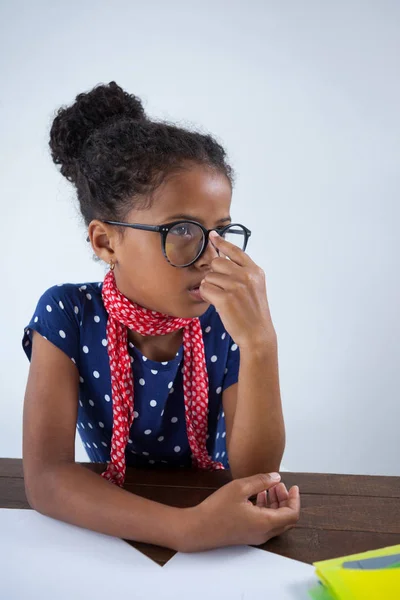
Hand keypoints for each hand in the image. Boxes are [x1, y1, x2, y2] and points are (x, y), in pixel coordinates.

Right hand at [178, 473, 299, 551]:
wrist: (198, 529)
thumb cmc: (218, 508)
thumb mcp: (239, 488)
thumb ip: (261, 481)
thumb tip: (277, 478)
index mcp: (265, 522)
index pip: (292, 514)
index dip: (295, 499)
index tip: (292, 486)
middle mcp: (264, 533)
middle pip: (286, 519)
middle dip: (286, 500)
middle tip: (278, 484)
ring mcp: (256, 536)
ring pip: (276, 521)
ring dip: (276, 504)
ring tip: (268, 487)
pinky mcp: (248, 536)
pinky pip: (266, 524)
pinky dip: (267, 510)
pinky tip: (257, 497)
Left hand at [199, 231, 274, 348]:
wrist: (257, 334)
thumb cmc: (253, 313)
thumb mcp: (255, 288)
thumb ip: (242, 274)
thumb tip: (219, 262)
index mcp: (255, 271)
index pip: (235, 250)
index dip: (221, 242)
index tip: (212, 235)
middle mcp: (246, 275)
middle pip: (217, 262)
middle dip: (213, 274)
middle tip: (220, 288)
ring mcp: (236, 286)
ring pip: (209, 277)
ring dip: (210, 287)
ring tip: (221, 299)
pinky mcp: (225, 298)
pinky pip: (204, 289)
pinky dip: (206, 296)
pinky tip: (216, 304)